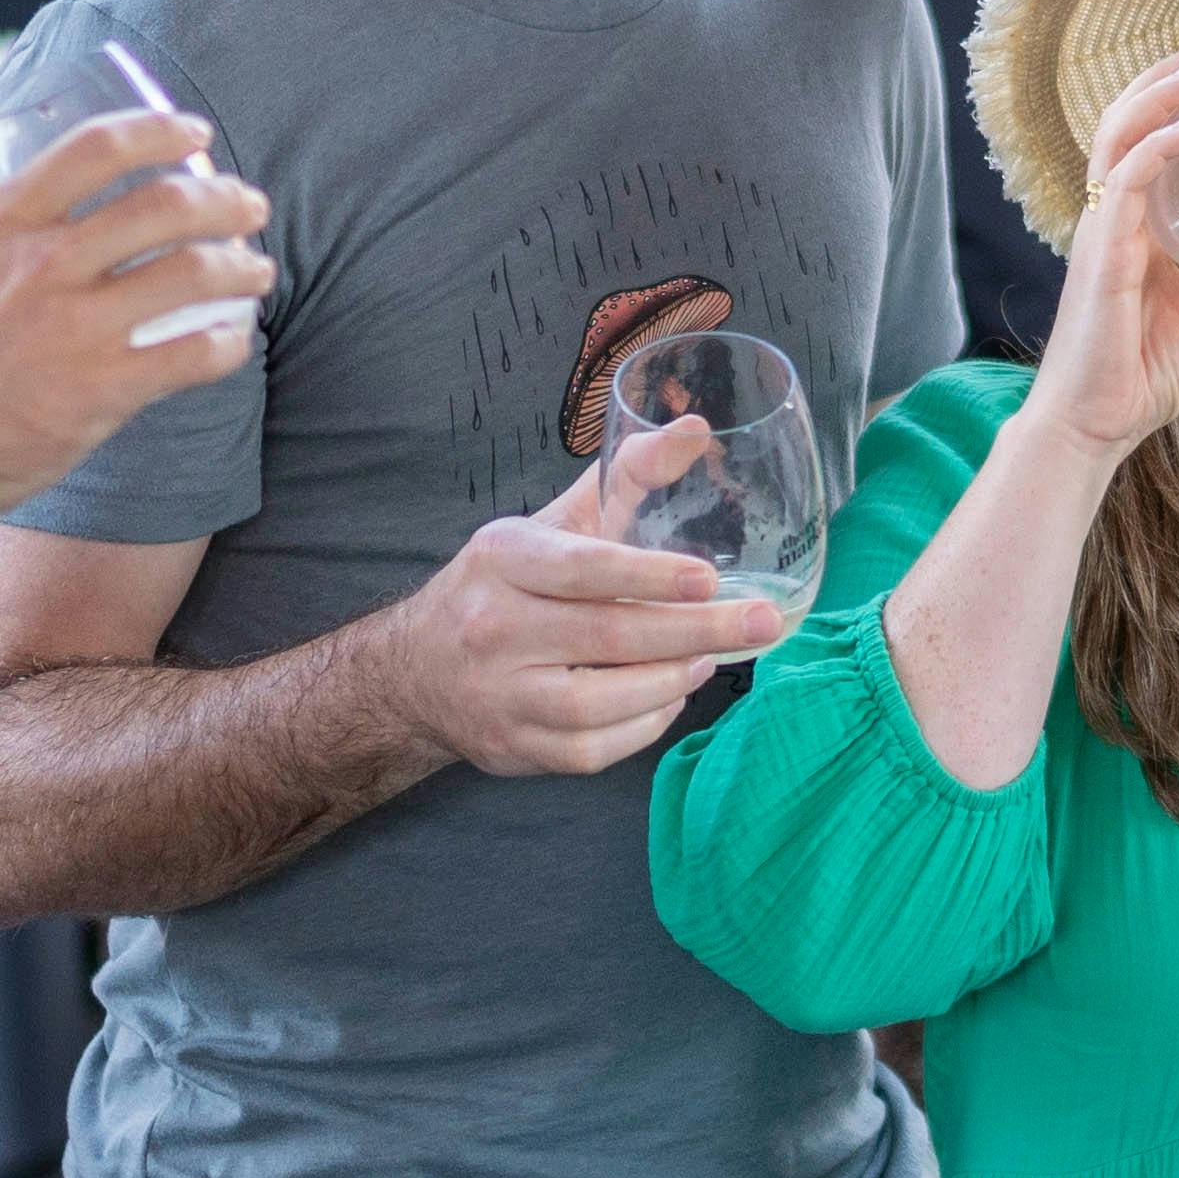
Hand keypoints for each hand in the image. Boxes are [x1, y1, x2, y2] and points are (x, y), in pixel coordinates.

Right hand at [0, 110, 274, 520]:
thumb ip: (2, 243)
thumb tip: (49, 221)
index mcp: (1, 223)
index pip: (97, 147)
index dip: (161, 131)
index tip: (197, 134)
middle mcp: (42, 262)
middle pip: (166, 205)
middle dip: (226, 201)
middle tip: (251, 209)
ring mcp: (75, 325)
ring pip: (195, 272)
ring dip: (243, 268)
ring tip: (258, 273)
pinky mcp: (103, 389)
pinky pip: (195, 354)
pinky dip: (228, 345)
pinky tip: (233, 343)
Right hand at [376, 429, 802, 775]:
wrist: (417, 669)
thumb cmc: (507, 585)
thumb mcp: (555, 522)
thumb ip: (627, 475)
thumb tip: (698, 428)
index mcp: (504, 558)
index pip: (580, 567)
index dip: (647, 575)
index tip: (709, 578)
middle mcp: (493, 627)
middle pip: (606, 635)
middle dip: (695, 631)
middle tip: (762, 623)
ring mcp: (500, 694)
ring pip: (598, 702)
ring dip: (670, 682)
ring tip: (712, 658)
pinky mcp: (513, 747)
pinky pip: (590, 749)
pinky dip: (643, 726)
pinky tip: (670, 697)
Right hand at [1022, 42, 1178, 461]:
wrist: (1098, 426)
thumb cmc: (1145, 377)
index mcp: (1138, 228)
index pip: (1146, 144)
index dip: (1174, 102)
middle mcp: (1114, 219)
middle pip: (1127, 124)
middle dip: (1165, 79)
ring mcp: (1102, 231)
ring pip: (1120, 138)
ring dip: (1159, 94)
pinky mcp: (1100, 252)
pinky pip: (1124, 183)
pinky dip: (1155, 147)